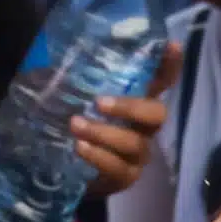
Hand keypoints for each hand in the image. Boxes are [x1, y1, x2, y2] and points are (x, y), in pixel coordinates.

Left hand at [68, 39, 179, 194]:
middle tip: (99, 102)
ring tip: (75, 125)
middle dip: (130, 107)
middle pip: (156, 114)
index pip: (163, 81)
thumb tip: (48, 65)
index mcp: (139, 103)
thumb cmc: (78, 128)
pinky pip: (116, 167)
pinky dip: (97, 156)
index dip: (170, 65)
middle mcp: (146, 127)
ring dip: (103, 133)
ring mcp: (139, 153)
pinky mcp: (126, 176)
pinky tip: (80, 147)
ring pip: (133, 142)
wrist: (69, 174)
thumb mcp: (76, 103)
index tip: (172, 44)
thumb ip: (74, 85)